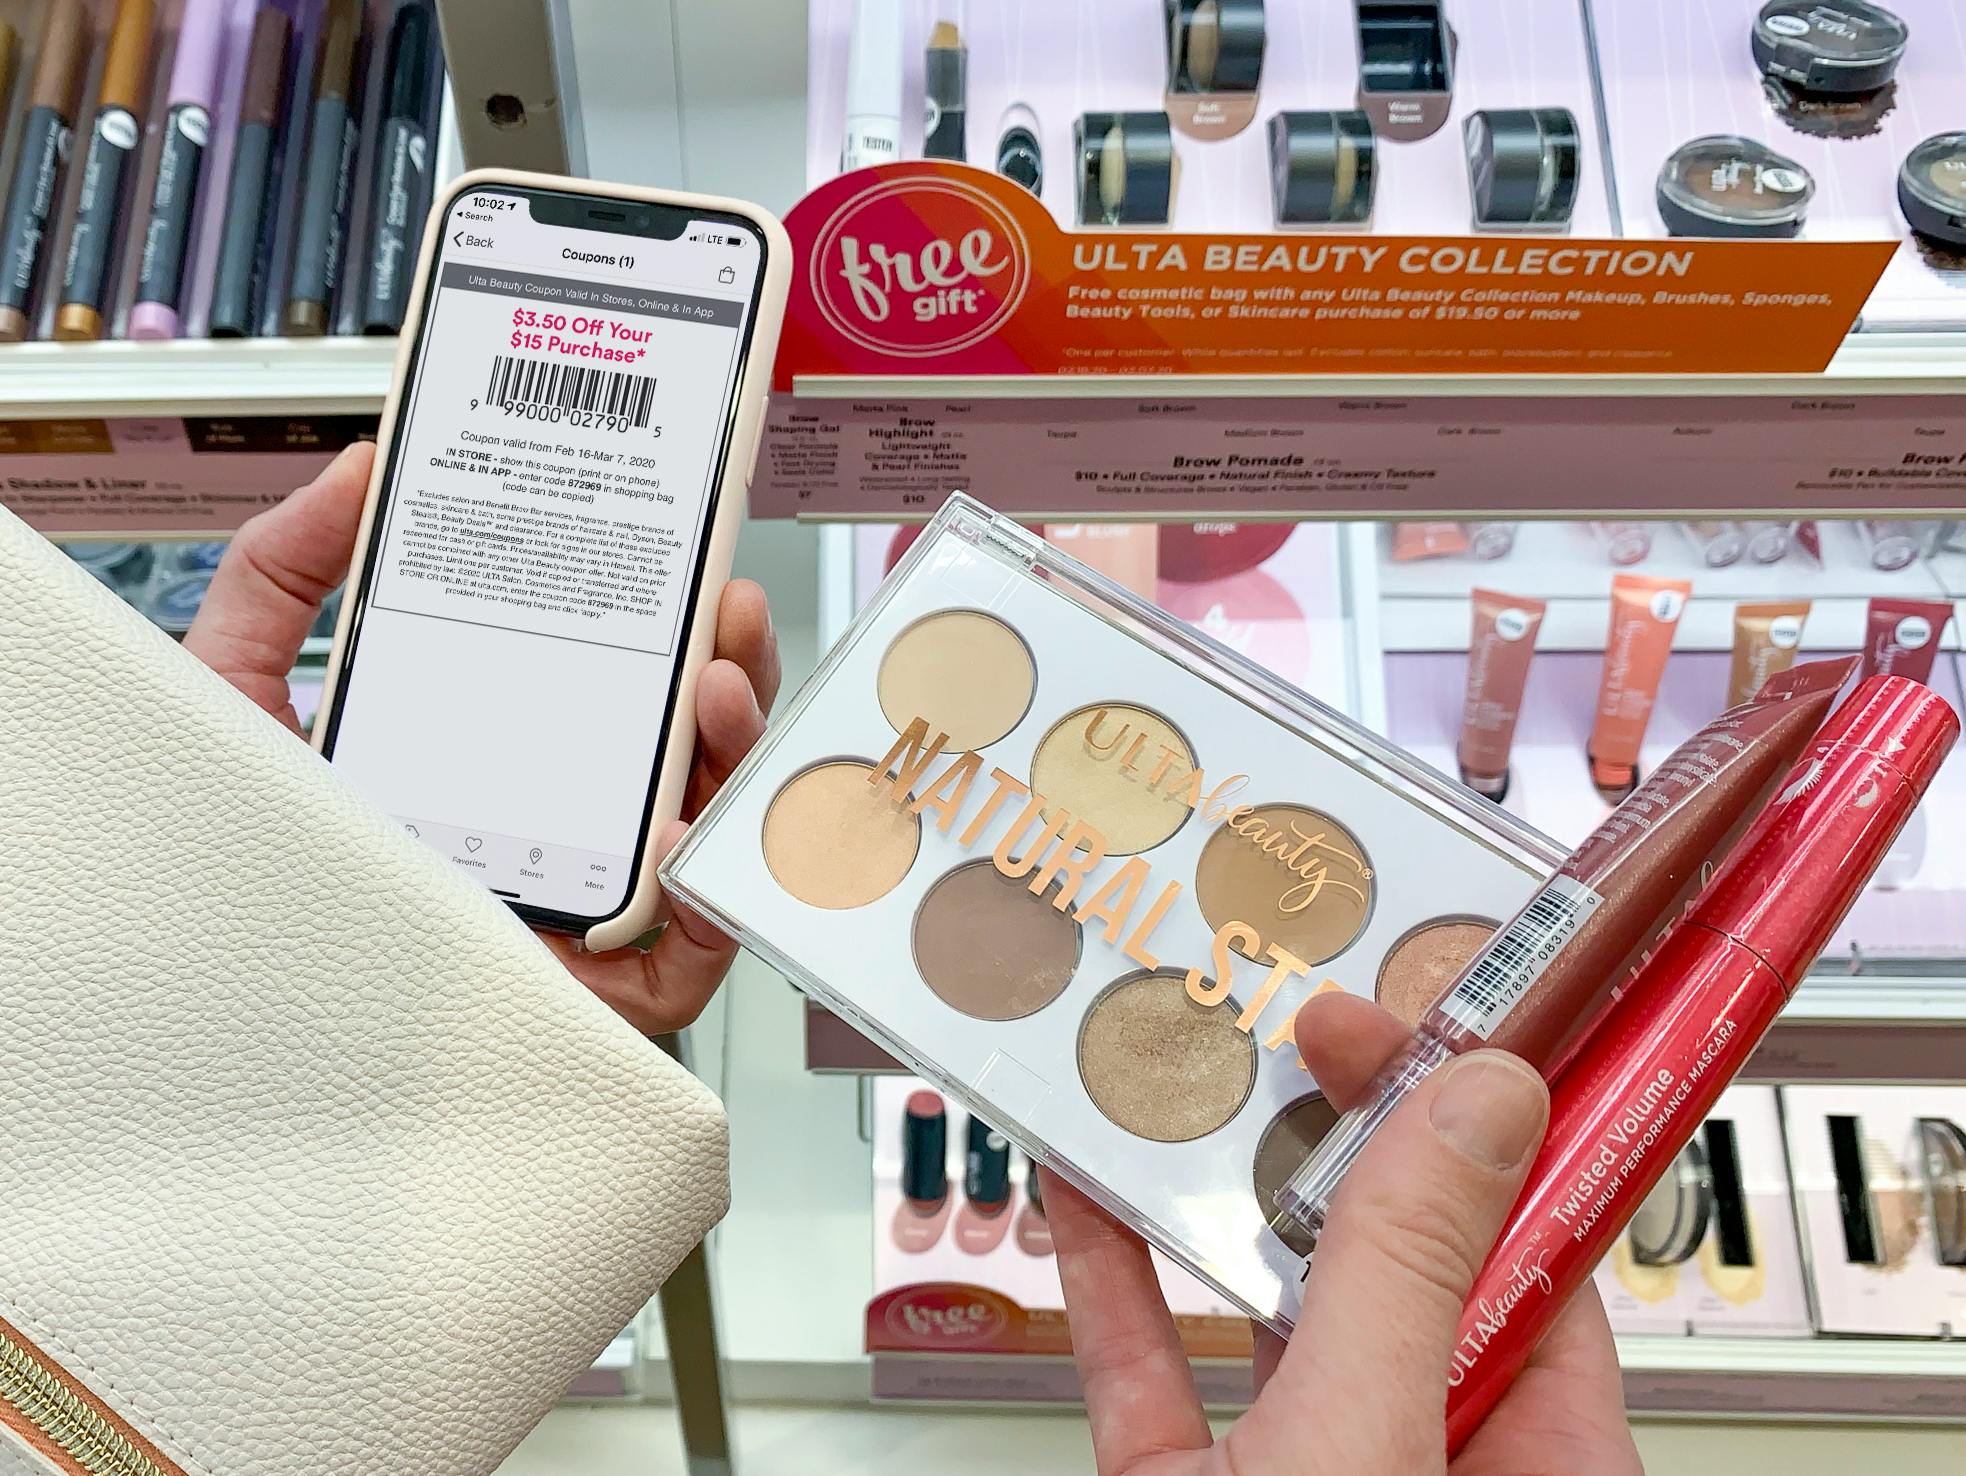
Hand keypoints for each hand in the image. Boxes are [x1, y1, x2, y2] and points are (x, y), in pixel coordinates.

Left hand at [184, 441, 780, 1034]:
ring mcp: (592, 910)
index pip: (618, 685)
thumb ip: (279, 571)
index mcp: (503, 755)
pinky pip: (694, 947)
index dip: (670, 624)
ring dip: (736, 751)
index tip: (686, 562)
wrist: (214, 994)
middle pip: (686, 747)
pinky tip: (676, 831)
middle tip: (725, 609)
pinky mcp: (605, 992)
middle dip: (728, 669)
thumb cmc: (238, 858)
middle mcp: (562, 828)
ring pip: (710, 830)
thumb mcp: (237, 688)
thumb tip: (356, 471)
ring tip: (716, 689)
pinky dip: (710, 888)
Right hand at [1044, 991, 1641, 1475]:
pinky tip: (1089, 1193)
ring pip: (1275, 1311)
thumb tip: (1476, 1101)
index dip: (1496, 1124)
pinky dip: (1116, 1284)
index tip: (1451, 1022)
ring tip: (1211, 1075)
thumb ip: (1409, 1279)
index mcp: (1538, 1465)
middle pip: (1404, 1262)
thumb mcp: (1368, 1446)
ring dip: (1225, 1194)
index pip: (1541, 1254)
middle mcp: (1427, 1459)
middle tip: (1316, 1028)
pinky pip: (1154, 1370)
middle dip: (1349, 1135)